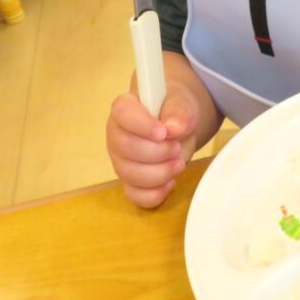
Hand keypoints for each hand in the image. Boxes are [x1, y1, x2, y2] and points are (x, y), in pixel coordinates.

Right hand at [107, 82, 202, 207]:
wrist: (181, 127)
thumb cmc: (175, 111)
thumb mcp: (183, 104)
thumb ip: (178, 111)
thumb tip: (173, 128)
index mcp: (124, 108)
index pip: (122, 114)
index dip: (142, 125)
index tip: (164, 132)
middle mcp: (116, 135)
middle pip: (126, 148)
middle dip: (158, 152)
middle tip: (177, 147)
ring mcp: (120, 161)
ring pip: (130, 175)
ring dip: (160, 173)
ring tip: (178, 162)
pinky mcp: (130, 182)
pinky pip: (135, 196)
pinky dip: (156, 193)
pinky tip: (170, 182)